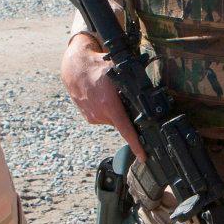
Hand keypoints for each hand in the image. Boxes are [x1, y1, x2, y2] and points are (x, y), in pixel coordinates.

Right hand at [62, 33, 142, 157]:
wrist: (75, 68)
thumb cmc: (98, 67)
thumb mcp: (119, 73)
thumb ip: (132, 86)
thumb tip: (149, 94)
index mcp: (110, 105)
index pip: (126, 131)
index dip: (136, 145)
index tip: (143, 157)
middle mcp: (100, 114)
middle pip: (121, 123)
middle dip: (126, 115)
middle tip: (124, 99)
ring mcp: (93, 117)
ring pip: (113, 120)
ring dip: (115, 112)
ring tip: (109, 95)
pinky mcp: (88, 118)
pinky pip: (104, 118)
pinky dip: (107, 111)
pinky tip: (102, 98)